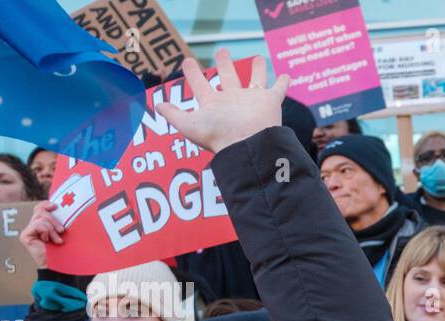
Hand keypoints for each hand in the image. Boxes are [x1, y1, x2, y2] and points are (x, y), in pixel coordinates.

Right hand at [20, 201, 64, 269]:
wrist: (59, 265)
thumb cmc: (64, 250)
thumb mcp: (63, 232)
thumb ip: (59, 221)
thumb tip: (60, 209)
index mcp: (42, 224)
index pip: (40, 208)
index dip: (46, 205)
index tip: (55, 206)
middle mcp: (34, 227)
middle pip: (40, 211)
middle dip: (53, 219)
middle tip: (62, 230)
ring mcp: (29, 231)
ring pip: (40, 219)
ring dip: (52, 229)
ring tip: (57, 240)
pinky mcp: (25, 236)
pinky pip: (37, 225)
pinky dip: (46, 232)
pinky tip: (48, 241)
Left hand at [155, 50, 289, 154]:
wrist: (247, 144)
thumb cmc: (219, 136)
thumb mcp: (190, 124)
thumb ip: (174, 114)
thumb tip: (158, 105)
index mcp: (214, 104)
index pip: (200, 84)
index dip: (192, 73)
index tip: (187, 61)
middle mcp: (233, 101)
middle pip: (228, 77)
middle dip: (224, 64)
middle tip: (222, 52)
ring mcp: (252, 100)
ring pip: (255, 80)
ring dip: (257, 70)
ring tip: (258, 58)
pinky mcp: (269, 102)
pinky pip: (278, 90)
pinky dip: (283, 83)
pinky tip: (286, 76)